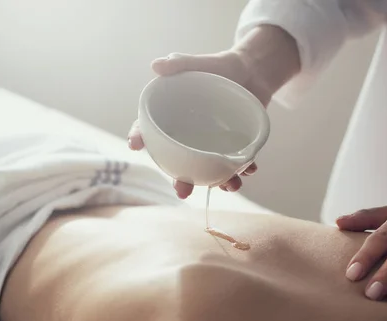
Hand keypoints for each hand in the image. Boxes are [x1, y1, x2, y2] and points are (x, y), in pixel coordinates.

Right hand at [128, 51, 268, 198]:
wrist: (252, 71)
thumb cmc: (218, 67)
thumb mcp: (198, 64)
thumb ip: (179, 63)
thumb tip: (156, 64)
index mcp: (173, 116)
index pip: (150, 128)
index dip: (140, 137)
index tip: (134, 144)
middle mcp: (189, 135)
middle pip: (180, 161)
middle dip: (180, 179)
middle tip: (182, 191)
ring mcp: (212, 143)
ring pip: (208, 169)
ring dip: (217, 182)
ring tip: (229, 185)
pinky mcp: (233, 145)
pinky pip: (235, 163)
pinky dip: (242, 169)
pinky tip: (249, 170)